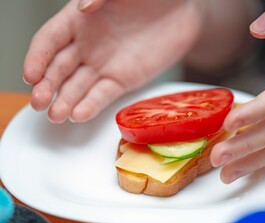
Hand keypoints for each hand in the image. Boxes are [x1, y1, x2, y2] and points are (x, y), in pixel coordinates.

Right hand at [23, 0, 203, 122]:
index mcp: (77, 20)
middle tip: (38, 104)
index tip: (30, 76)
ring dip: (65, 102)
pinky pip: (103, 95)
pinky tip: (78, 115)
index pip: (48, 42)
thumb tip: (82, 9)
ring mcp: (104, 65)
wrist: (182, 11)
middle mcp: (86, 45)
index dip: (36, 59)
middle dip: (46, 87)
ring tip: (56, 116)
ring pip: (78, 87)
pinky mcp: (123, 80)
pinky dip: (91, 105)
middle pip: (58, 70)